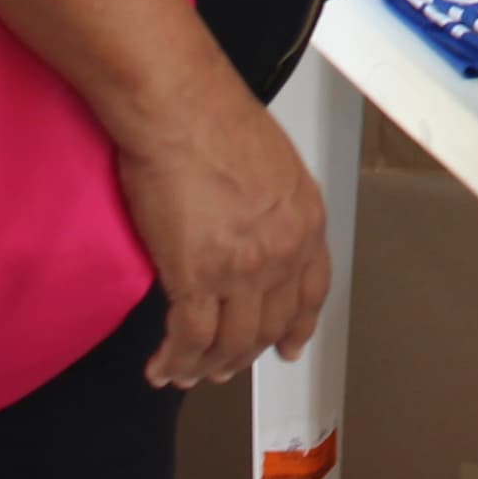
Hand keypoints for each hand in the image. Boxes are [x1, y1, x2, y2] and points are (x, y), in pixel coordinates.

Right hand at [110, 65, 328, 386]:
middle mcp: (283, 250)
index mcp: (305, 218)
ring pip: (232, 342)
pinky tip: (164, 365)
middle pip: (270, 324)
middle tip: (227, 365)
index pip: (312, 290)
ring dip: (209, 364)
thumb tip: (252, 224)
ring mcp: (243, 269)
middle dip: (246, 352)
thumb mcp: (272, 162)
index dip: (299, 324)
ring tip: (189, 370)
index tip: (289, 343)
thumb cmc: (215, 117)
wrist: (182, 107)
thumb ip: (271, 204)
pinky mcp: (197, 277)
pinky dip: (176, 359)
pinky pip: (191, 338)